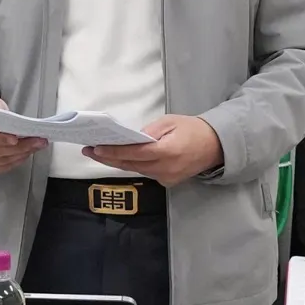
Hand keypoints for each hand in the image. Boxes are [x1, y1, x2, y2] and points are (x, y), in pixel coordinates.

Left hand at [84, 115, 223, 186]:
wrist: (215, 146)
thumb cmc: (192, 129)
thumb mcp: (170, 122)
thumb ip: (150, 132)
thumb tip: (131, 139)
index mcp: (167, 151)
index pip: (134, 153)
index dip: (113, 151)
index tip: (95, 148)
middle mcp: (165, 169)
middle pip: (130, 165)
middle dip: (108, 158)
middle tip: (89, 151)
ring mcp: (166, 178)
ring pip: (136, 170)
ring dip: (117, 162)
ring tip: (100, 154)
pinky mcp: (167, 182)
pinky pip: (145, 173)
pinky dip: (132, 166)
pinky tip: (120, 159)